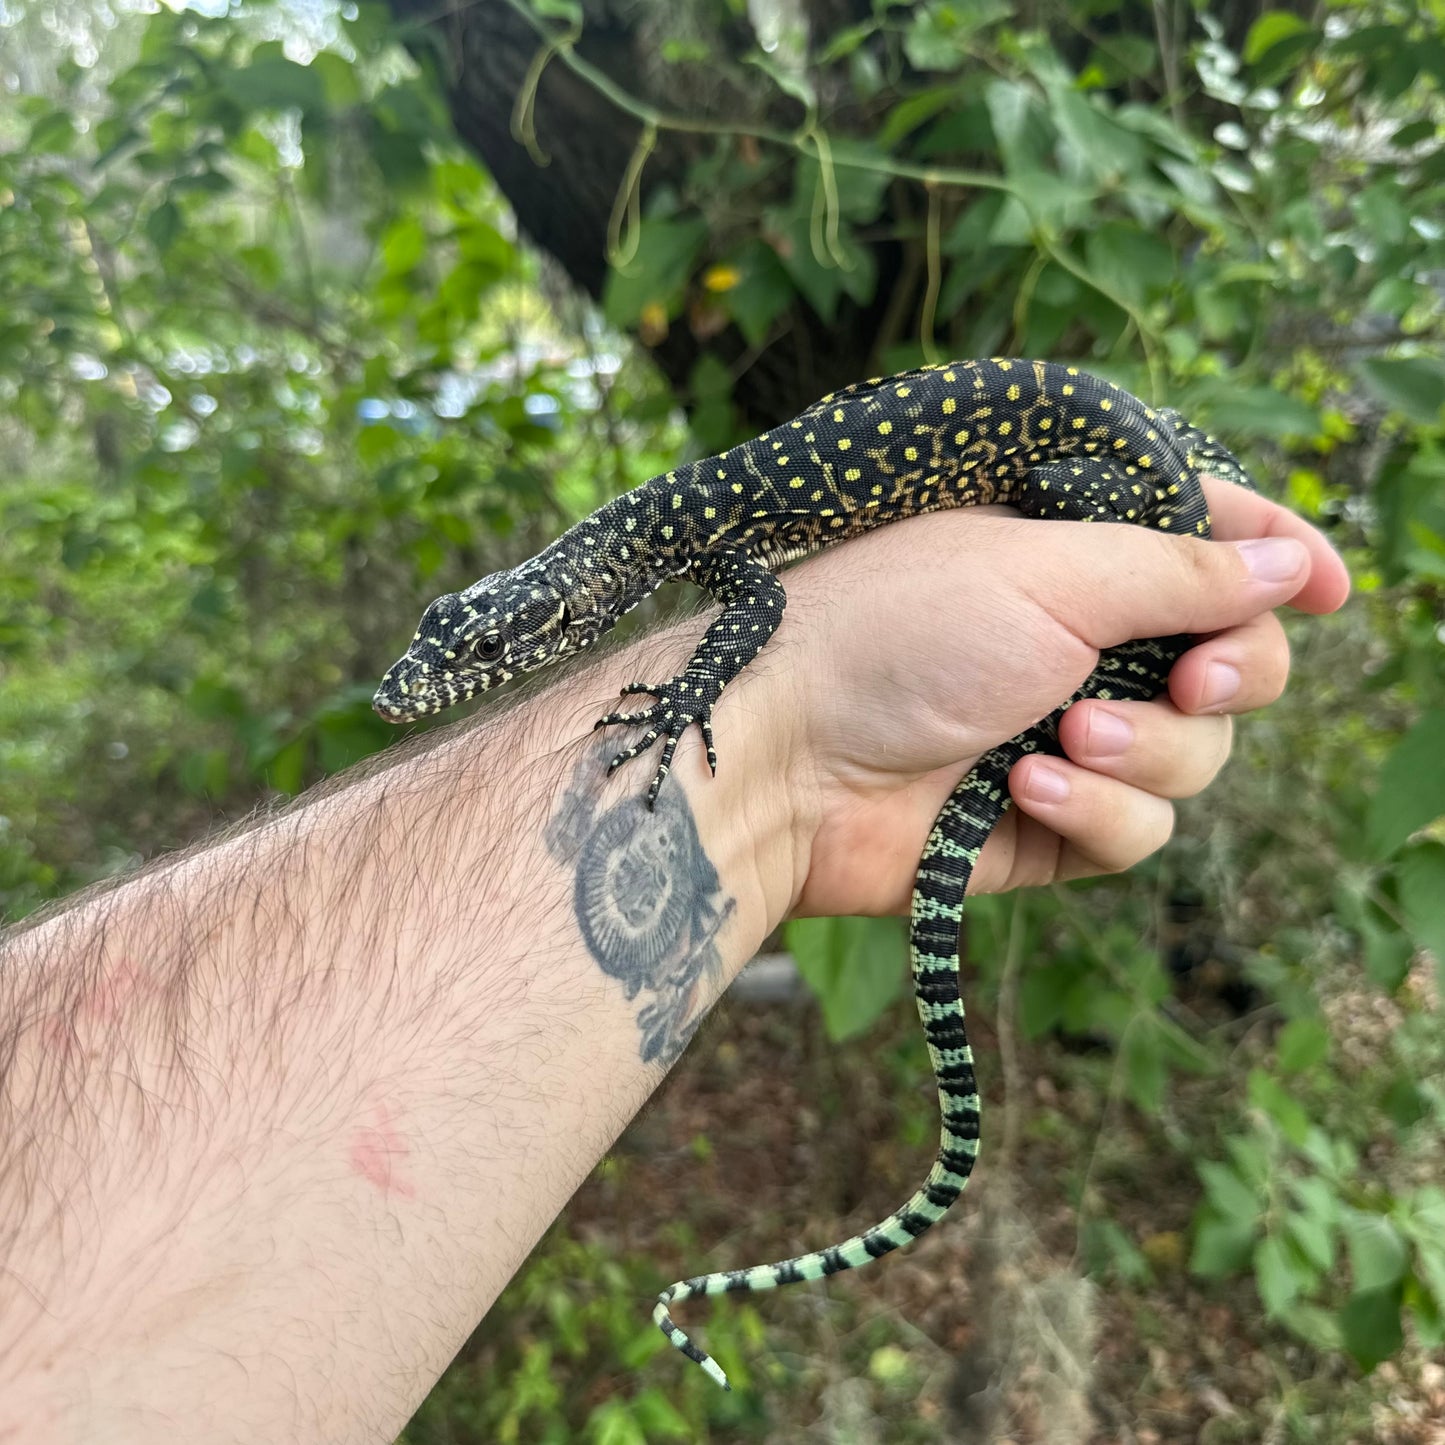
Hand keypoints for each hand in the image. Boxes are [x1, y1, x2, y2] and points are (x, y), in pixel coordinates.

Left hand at [774, 478, 1349, 918]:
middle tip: (1199, 681)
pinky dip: (1097, 817)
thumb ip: (1179, 571)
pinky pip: (1137, 833)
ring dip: (1147, 751)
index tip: (1333, 586)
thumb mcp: (1046, 571)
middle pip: (1229, 664)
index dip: (1274, 560)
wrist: (783, 756)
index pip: (1203, 545)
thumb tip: (1290, 562)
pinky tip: (1023, 795)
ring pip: (1193, 758)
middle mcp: (1075, 641)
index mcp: (1071, 552)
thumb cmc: (895, 631)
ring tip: (1065, 738)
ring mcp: (1061, 735)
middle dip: (1231, 676)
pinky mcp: (1043, 826)